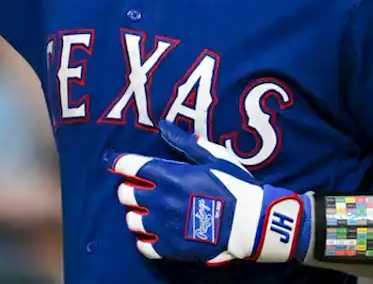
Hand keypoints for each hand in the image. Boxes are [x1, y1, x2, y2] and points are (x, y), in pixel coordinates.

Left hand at [107, 120, 309, 264]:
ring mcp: (164, 226)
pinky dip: (146, 240)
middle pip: (124, 193)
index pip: (128, 166)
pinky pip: (143, 246)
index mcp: (169, 175)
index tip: (120, 164)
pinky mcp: (170, 248)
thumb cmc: (235, 185)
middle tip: (143, 190)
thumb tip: (163, 124)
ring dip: (138, 215)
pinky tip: (157, 234)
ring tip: (152, 213)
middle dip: (130, 189)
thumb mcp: (212, 157)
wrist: (252, 223)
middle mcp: (161, 200)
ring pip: (131, 220)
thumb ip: (184, 143)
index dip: (120, 163)